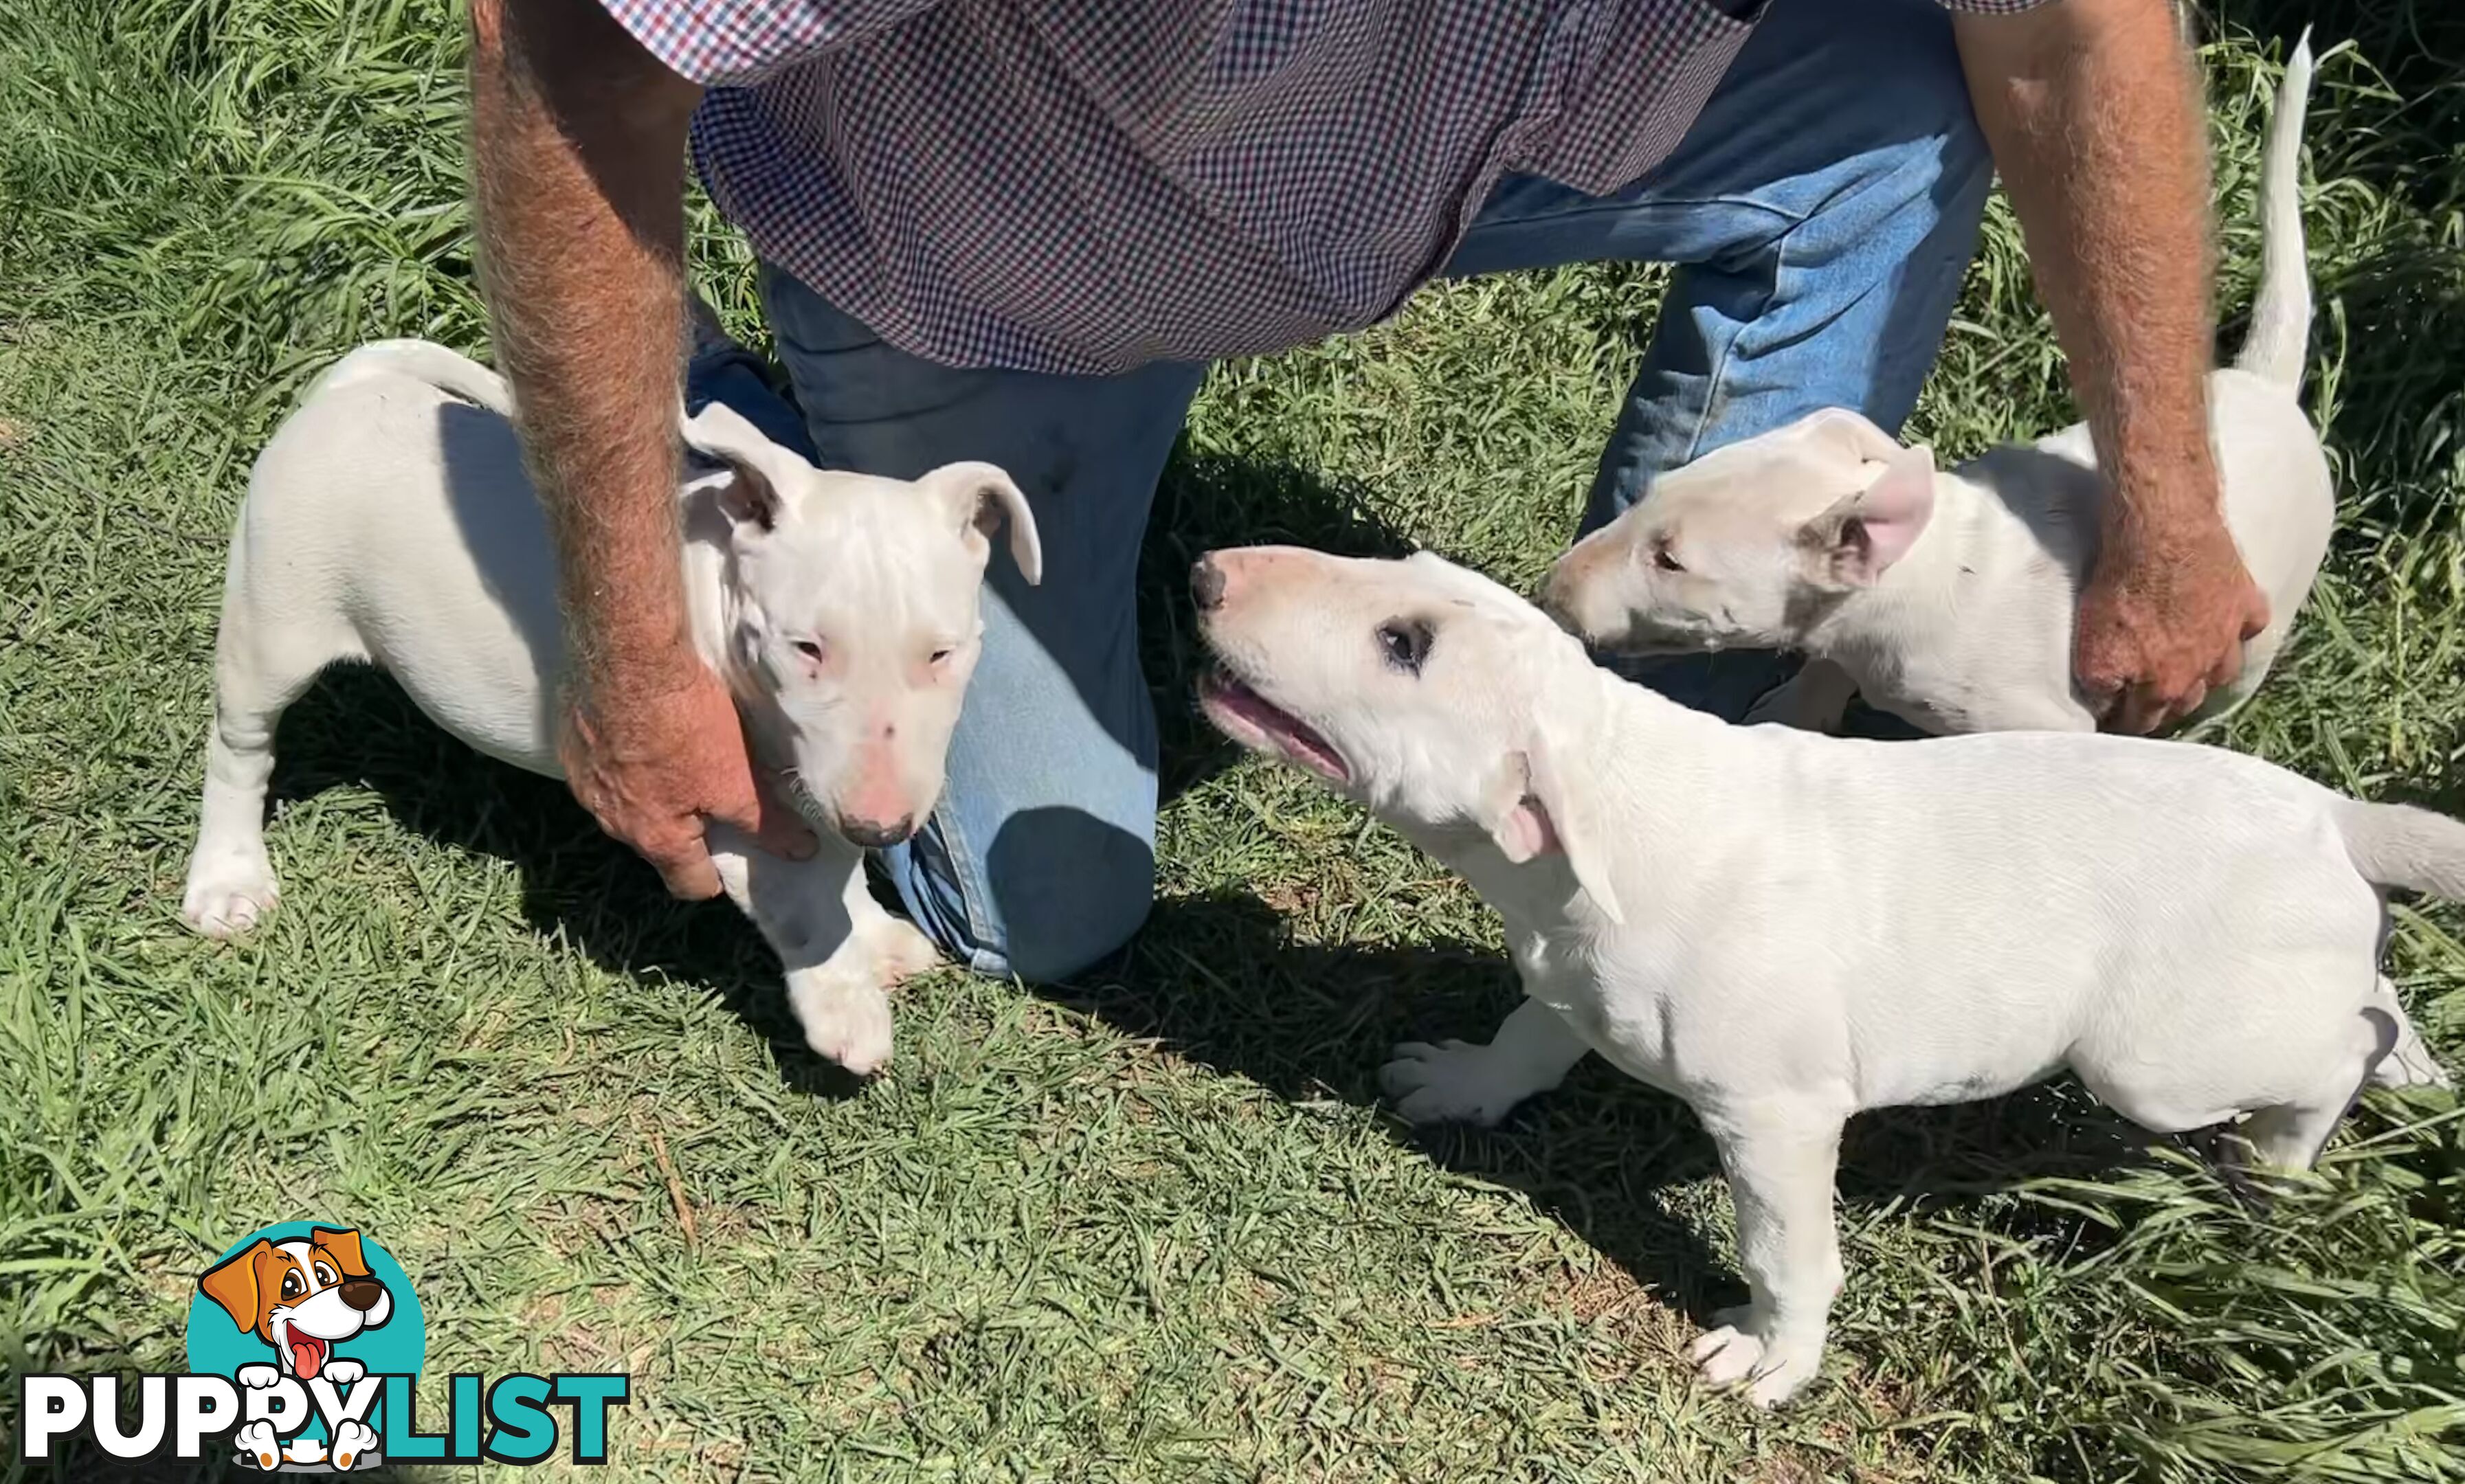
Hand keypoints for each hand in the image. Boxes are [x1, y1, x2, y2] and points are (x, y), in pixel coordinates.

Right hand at [559, 655, 814, 897]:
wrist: (626, 652)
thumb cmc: (682, 720)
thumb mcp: (735, 777)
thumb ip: (765, 822)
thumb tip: (800, 852)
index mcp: (653, 837)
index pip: (688, 884)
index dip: (717, 875)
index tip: (736, 857)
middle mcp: (610, 820)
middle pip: (657, 843)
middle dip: (686, 828)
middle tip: (716, 796)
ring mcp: (583, 782)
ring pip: (627, 803)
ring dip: (652, 789)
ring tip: (682, 754)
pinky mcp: (570, 743)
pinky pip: (602, 764)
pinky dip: (625, 755)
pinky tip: (646, 726)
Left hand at [2074, 503, 2267, 733]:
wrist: (2163, 537)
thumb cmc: (2121, 594)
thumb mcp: (2092, 653)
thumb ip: (2102, 689)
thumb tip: (2106, 709)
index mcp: (2164, 686)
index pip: (2145, 721)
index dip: (2127, 724)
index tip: (2117, 723)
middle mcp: (2203, 669)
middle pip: (2188, 701)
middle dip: (2169, 704)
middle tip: (2154, 697)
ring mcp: (2229, 636)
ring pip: (2225, 671)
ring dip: (2209, 674)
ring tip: (2194, 668)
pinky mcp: (2245, 602)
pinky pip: (2251, 625)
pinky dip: (2240, 628)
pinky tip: (2229, 623)